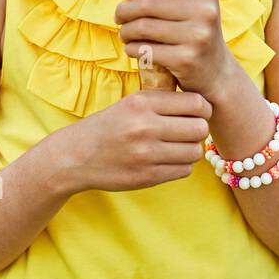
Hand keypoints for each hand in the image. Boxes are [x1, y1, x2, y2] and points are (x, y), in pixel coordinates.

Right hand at [60, 88, 212, 192]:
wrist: (75, 156)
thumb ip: (162, 101)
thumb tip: (201, 104)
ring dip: (190, 149)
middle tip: (189, 130)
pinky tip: (167, 159)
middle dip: (199, 129)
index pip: (195, 103)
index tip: (198, 112)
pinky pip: (184, 170)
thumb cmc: (108, 126)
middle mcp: (145, 127)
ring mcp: (146, 154)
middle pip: (199, 128)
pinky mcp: (146, 177)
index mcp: (142, 102)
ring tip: (178, 146)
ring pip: (194, 152)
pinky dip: (181, 165)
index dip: (203, 108)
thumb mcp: (130, 102)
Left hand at [114, 0, 233, 101]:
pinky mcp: (186, 60)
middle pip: (148, 3)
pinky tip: (133, 49)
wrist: (217, 72)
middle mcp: (205, 12)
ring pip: (143, 27)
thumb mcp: (193, 6)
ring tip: (124, 33)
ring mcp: (198, 37)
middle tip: (119, 16)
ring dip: (125, 31)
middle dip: (124, 10)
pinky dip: (131, 49)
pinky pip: (145, 50)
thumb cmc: (194, 32)